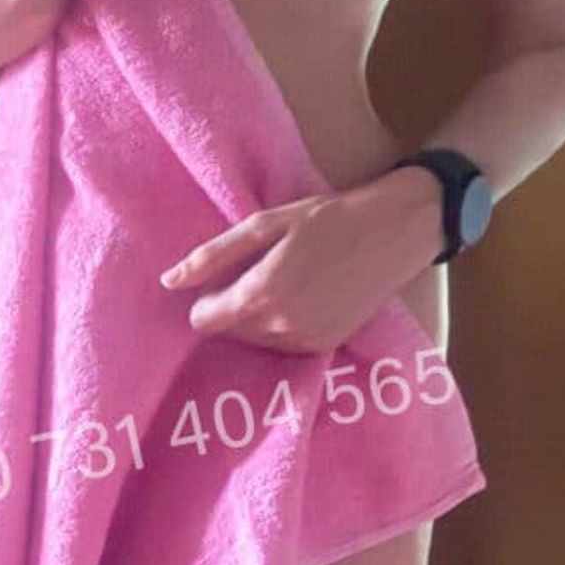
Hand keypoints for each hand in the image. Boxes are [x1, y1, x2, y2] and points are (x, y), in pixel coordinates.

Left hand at [158, 166, 445, 353]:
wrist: (395, 230)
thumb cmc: (327, 218)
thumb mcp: (265, 224)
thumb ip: (213, 255)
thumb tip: (168, 281)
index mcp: (260, 295)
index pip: (203, 320)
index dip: (204, 297)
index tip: (220, 275)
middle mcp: (280, 327)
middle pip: (227, 330)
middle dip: (230, 305)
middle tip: (258, 269)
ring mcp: (305, 341)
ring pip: (253, 339)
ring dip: (256, 316)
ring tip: (284, 277)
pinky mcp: (324, 346)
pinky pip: (281, 344)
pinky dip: (281, 324)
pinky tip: (302, 293)